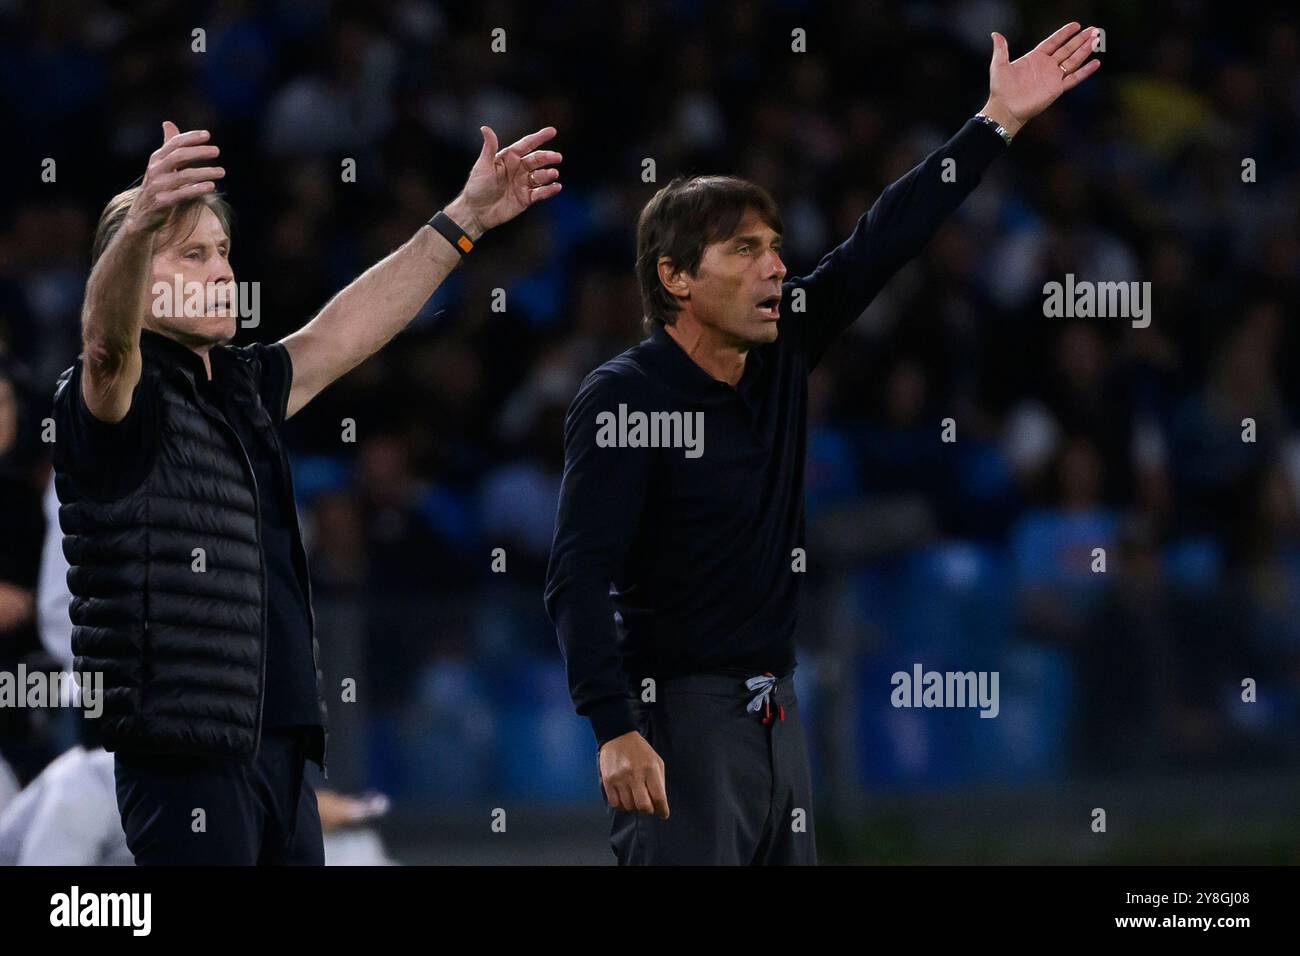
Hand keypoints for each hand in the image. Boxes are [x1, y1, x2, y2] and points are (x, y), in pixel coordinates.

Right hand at [123, 121, 224, 235]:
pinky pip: (182, 194)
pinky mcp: (162, 202)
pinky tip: (211, 186)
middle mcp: (155, 170)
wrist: (141, 215)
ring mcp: (158, 186)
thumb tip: (168, 123)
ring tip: (221, 172)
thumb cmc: (156, 187)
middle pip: (178, 156)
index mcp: (156, 159)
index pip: (174, 143)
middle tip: (217, 151)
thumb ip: (168, 147)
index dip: (190, 138)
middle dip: (199, 152)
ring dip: (205, 172)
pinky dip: (197, 189)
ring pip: (184, 176)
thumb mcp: (160, 165)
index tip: (207, 135)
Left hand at [443, 125, 562, 239]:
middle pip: (536, 160)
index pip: (526, 144)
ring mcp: (523, 183)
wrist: (476, 211)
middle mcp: (518, 169)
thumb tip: (485, 128)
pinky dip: (549, 190)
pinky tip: (556, 187)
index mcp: (508, 157)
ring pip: (540, 176)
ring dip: (548, 174)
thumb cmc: (476, 186)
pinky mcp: (526, 198)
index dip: (539, 138)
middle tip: (557, 157)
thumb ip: (489, 147)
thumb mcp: (483, 165)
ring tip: (553, 174)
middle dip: (548, 157)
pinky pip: (540, 193)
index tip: (552, 131)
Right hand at [599, 729, 669, 818]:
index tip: (663, 814)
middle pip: (643, 806)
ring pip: (629, 806)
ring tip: (635, 797)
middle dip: (648, 810)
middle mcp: (635, 774)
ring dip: (634, 806)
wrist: (618, 735)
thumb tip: (660, 803)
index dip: (662, 810)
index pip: (659, 797)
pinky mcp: (608, 781)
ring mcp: (620, 778)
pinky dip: (621, 805)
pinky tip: (625, 798)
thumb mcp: (656, 761)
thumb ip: (660, 782)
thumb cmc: (640, 750)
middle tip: (648, 806)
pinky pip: (615, 803)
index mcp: (650, 769)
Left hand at [981, 23, 1101, 137]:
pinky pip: (1074, 78)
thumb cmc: (1000, 89)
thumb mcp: (999, 65)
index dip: (1064, 33)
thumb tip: (995, 33)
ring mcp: (1052, 77)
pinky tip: (1096, 63)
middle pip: (1067, 49)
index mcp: (1034, 58)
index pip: (1053, 42)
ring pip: (1073, 61)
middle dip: (1080, 40)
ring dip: (1085, 50)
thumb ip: (1001, 49)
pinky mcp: (1056, 89)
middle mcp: (1046, 66)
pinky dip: (1085, 71)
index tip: (1076, 25)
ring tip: (1096, 40)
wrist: (1005, 109)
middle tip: (1094, 30)